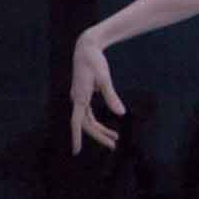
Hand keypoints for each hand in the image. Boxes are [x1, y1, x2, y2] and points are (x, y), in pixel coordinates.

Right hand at [70, 29, 124, 153]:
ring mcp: (79, 98)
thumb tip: (122, 114)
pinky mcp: (83, 95)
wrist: (86, 47)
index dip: (77, 137)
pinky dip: (97, 122)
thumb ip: (112, 96)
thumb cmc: (95, 61)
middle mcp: (77, 99)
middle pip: (86, 124)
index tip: (77, 151)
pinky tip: (107, 127)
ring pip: (87, 120)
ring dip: (100, 130)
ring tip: (115, 138)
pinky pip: (88, 114)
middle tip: (114, 145)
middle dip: (99, 136)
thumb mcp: (105, 79)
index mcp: (79, 97)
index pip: (77, 122)